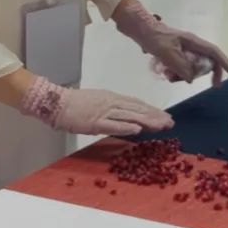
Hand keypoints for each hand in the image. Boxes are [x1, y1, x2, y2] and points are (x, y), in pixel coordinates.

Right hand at [20, 76, 173, 135]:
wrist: (57, 103)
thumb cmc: (77, 103)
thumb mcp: (100, 101)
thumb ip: (114, 108)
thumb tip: (130, 115)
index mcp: (114, 98)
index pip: (137, 104)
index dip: (152, 110)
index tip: (165, 116)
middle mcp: (113, 103)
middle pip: (138, 109)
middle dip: (155, 116)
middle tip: (170, 122)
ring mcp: (105, 112)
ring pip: (130, 116)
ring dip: (147, 121)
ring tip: (162, 125)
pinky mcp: (95, 122)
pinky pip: (113, 125)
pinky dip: (126, 127)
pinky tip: (138, 130)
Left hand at [112, 0, 227, 85]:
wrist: (139, 28)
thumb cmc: (154, 38)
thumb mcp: (168, 54)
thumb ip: (182, 67)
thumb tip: (192, 79)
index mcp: (193, 42)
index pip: (214, 53)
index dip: (224, 63)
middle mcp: (191, 45)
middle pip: (205, 61)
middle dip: (201, 73)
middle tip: (200, 85)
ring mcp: (183, 48)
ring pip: (192, 65)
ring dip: (185, 74)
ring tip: (170, 77)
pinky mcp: (174, 51)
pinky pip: (182, 65)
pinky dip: (176, 72)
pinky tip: (166, 73)